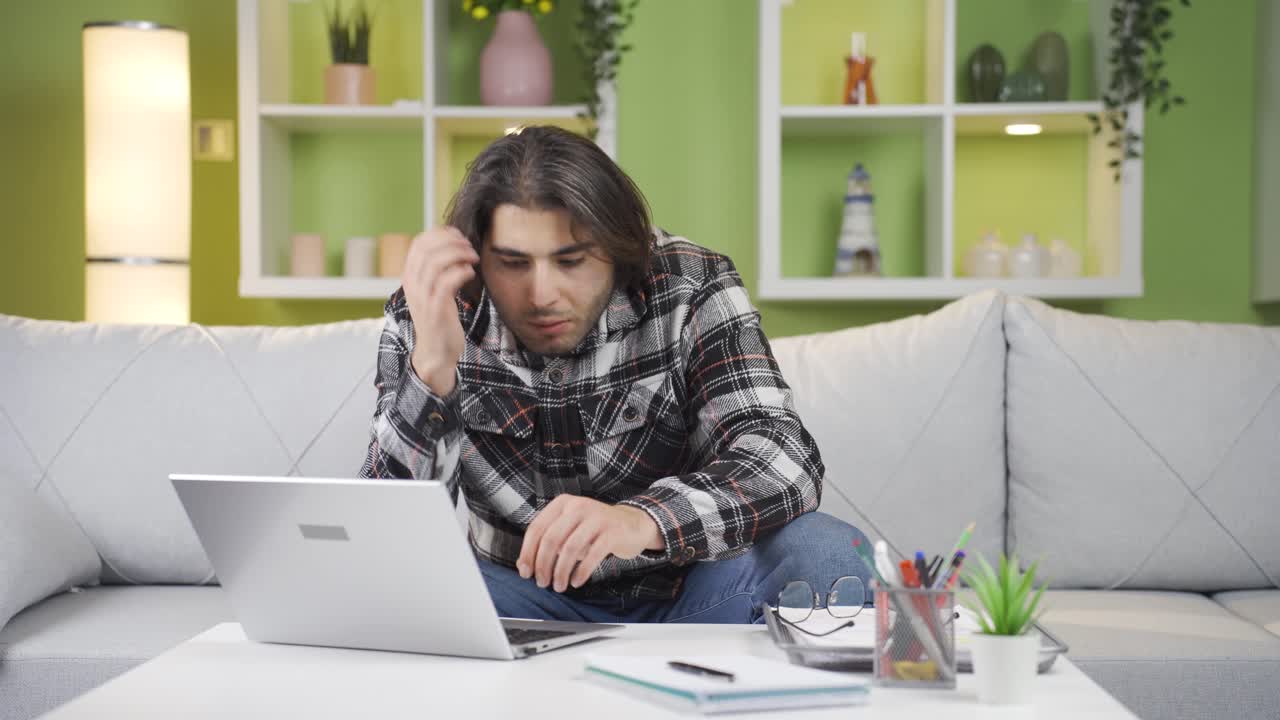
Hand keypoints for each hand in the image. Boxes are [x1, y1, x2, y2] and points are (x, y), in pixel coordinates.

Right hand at [401, 227, 477, 394]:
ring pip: (437, 262)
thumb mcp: (432, 291)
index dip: (440, 234)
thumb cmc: (440, 318)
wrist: (436, 352)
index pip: (419, 243)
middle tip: (470, 247)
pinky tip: (471, 274)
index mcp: (410, 276)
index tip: (460, 237)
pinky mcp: (436, 309)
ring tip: (473, 259)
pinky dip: (462, 272)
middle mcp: (412, 284)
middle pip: (428, 248)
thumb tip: (454, 245)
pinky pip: (447, 281)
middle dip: (452, 242)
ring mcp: (422, 296)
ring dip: (459, 255)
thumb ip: (437, 271)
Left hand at [517, 495, 664, 592]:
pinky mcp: (613, 532)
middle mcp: (578, 506)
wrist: (632, 524)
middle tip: (542, 583)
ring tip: (559, 586)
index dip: (527, 553)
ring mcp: (597, 518)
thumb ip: (547, 544)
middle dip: (543, 565)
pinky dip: (581, 572)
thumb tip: (522, 565)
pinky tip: (576, 581)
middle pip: (551, 539)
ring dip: (560, 572)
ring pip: (570, 549)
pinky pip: (592, 555)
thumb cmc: (594, 531)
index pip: (536, 528)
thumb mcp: (569, 532)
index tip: (526, 573)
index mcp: (563, 503)